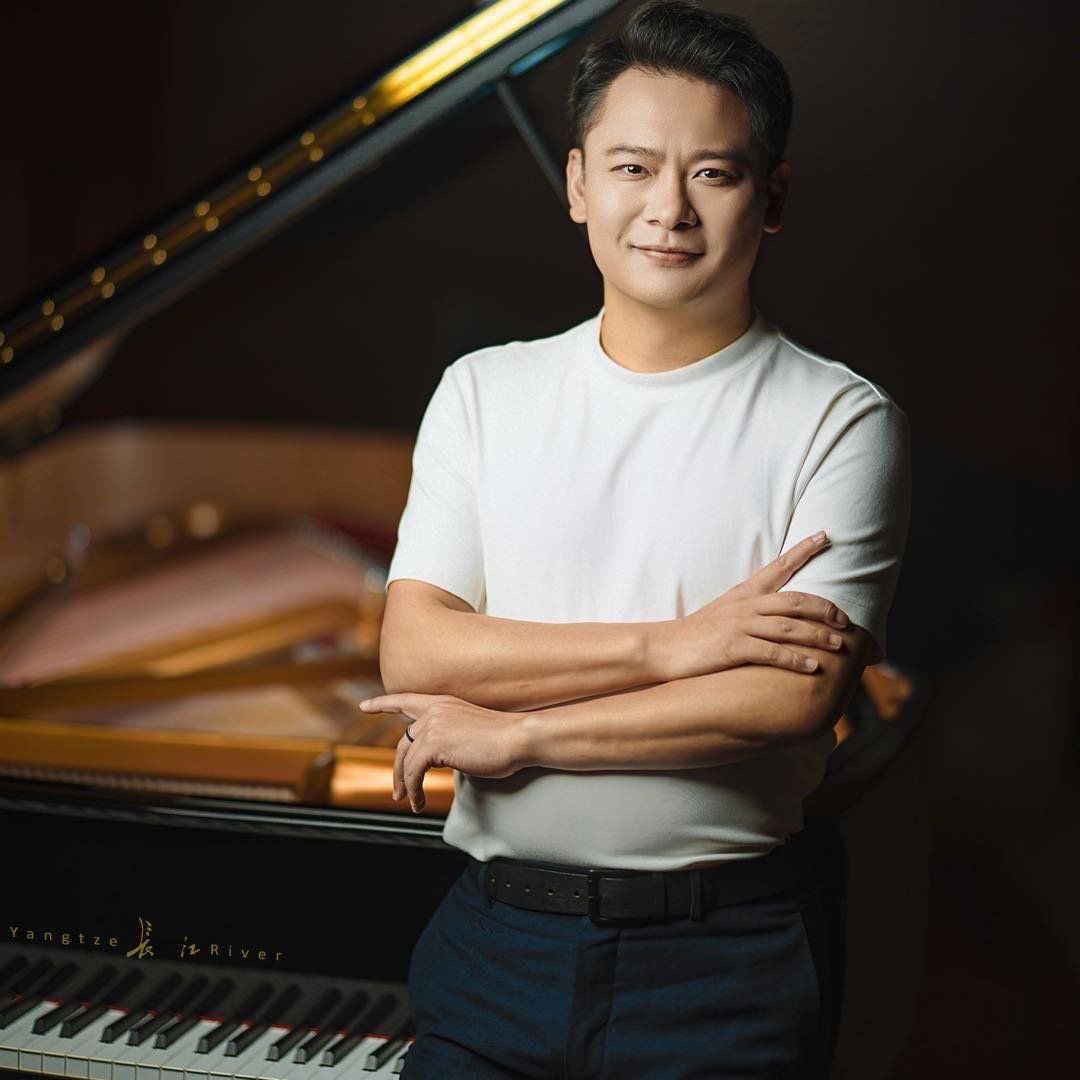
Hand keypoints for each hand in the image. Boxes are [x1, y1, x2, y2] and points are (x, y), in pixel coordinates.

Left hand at [357, 693, 523, 812]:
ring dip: (406, 785)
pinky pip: (413, 772)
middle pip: (403, 741)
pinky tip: (419, 801)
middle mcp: (435, 710)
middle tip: (397, 790)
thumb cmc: (504, 739)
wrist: (518, 738)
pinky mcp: (434, 744)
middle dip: (396, 768)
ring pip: (406, 760)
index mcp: (444, 703)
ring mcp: (433, 726)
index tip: (364, 706)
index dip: (383, 703)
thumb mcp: (470, 731)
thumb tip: (440, 756)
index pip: (406, 699)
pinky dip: (414, 790)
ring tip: (411, 801)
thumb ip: (449, 736)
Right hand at [654, 531, 850, 680]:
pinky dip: (795, 660)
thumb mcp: (726, 612)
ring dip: (817, 635)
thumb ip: (753, 609)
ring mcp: (739, 626)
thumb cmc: (698, 633)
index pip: (779, 566)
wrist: (664, 647)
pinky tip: (813, 668)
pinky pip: (771, 653)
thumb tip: (780, 612)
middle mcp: (745, 605)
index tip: (825, 535)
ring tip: (839, 644)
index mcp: (745, 593)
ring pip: (788, 627)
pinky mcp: (733, 648)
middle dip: (825, 607)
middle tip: (846, 618)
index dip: (803, 550)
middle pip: (794, 599)